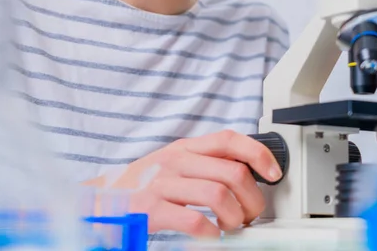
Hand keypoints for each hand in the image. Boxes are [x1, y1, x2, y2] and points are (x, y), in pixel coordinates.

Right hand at [85, 129, 281, 237]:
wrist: (102, 200)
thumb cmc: (145, 183)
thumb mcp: (176, 164)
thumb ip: (206, 163)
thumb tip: (248, 171)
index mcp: (186, 148)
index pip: (228, 139)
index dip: (257, 153)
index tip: (274, 173)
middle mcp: (177, 161)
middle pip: (232, 172)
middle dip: (252, 199)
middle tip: (249, 215)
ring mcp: (163, 184)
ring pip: (219, 196)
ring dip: (234, 218)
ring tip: (231, 227)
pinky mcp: (152, 210)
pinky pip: (195, 221)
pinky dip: (212, 234)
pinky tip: (211, 237)